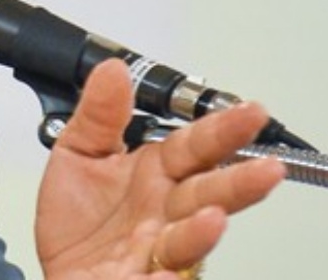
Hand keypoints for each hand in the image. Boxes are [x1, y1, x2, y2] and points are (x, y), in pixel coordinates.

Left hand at [34, 59, 285, 278]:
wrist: (60, 268)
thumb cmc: (78, 217)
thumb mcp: (78, 154)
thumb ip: (98, 115)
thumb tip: (112, 69)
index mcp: (156, 173)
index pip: (195, 147)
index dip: (223, 130)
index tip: (251, 112)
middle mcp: (165, 210)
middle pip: (208, 194)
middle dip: (238, 183)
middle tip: (267, 169)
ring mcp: (157, 249)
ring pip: (188, 242)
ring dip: (201, 233)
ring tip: (212, 219)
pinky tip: (163, 275)